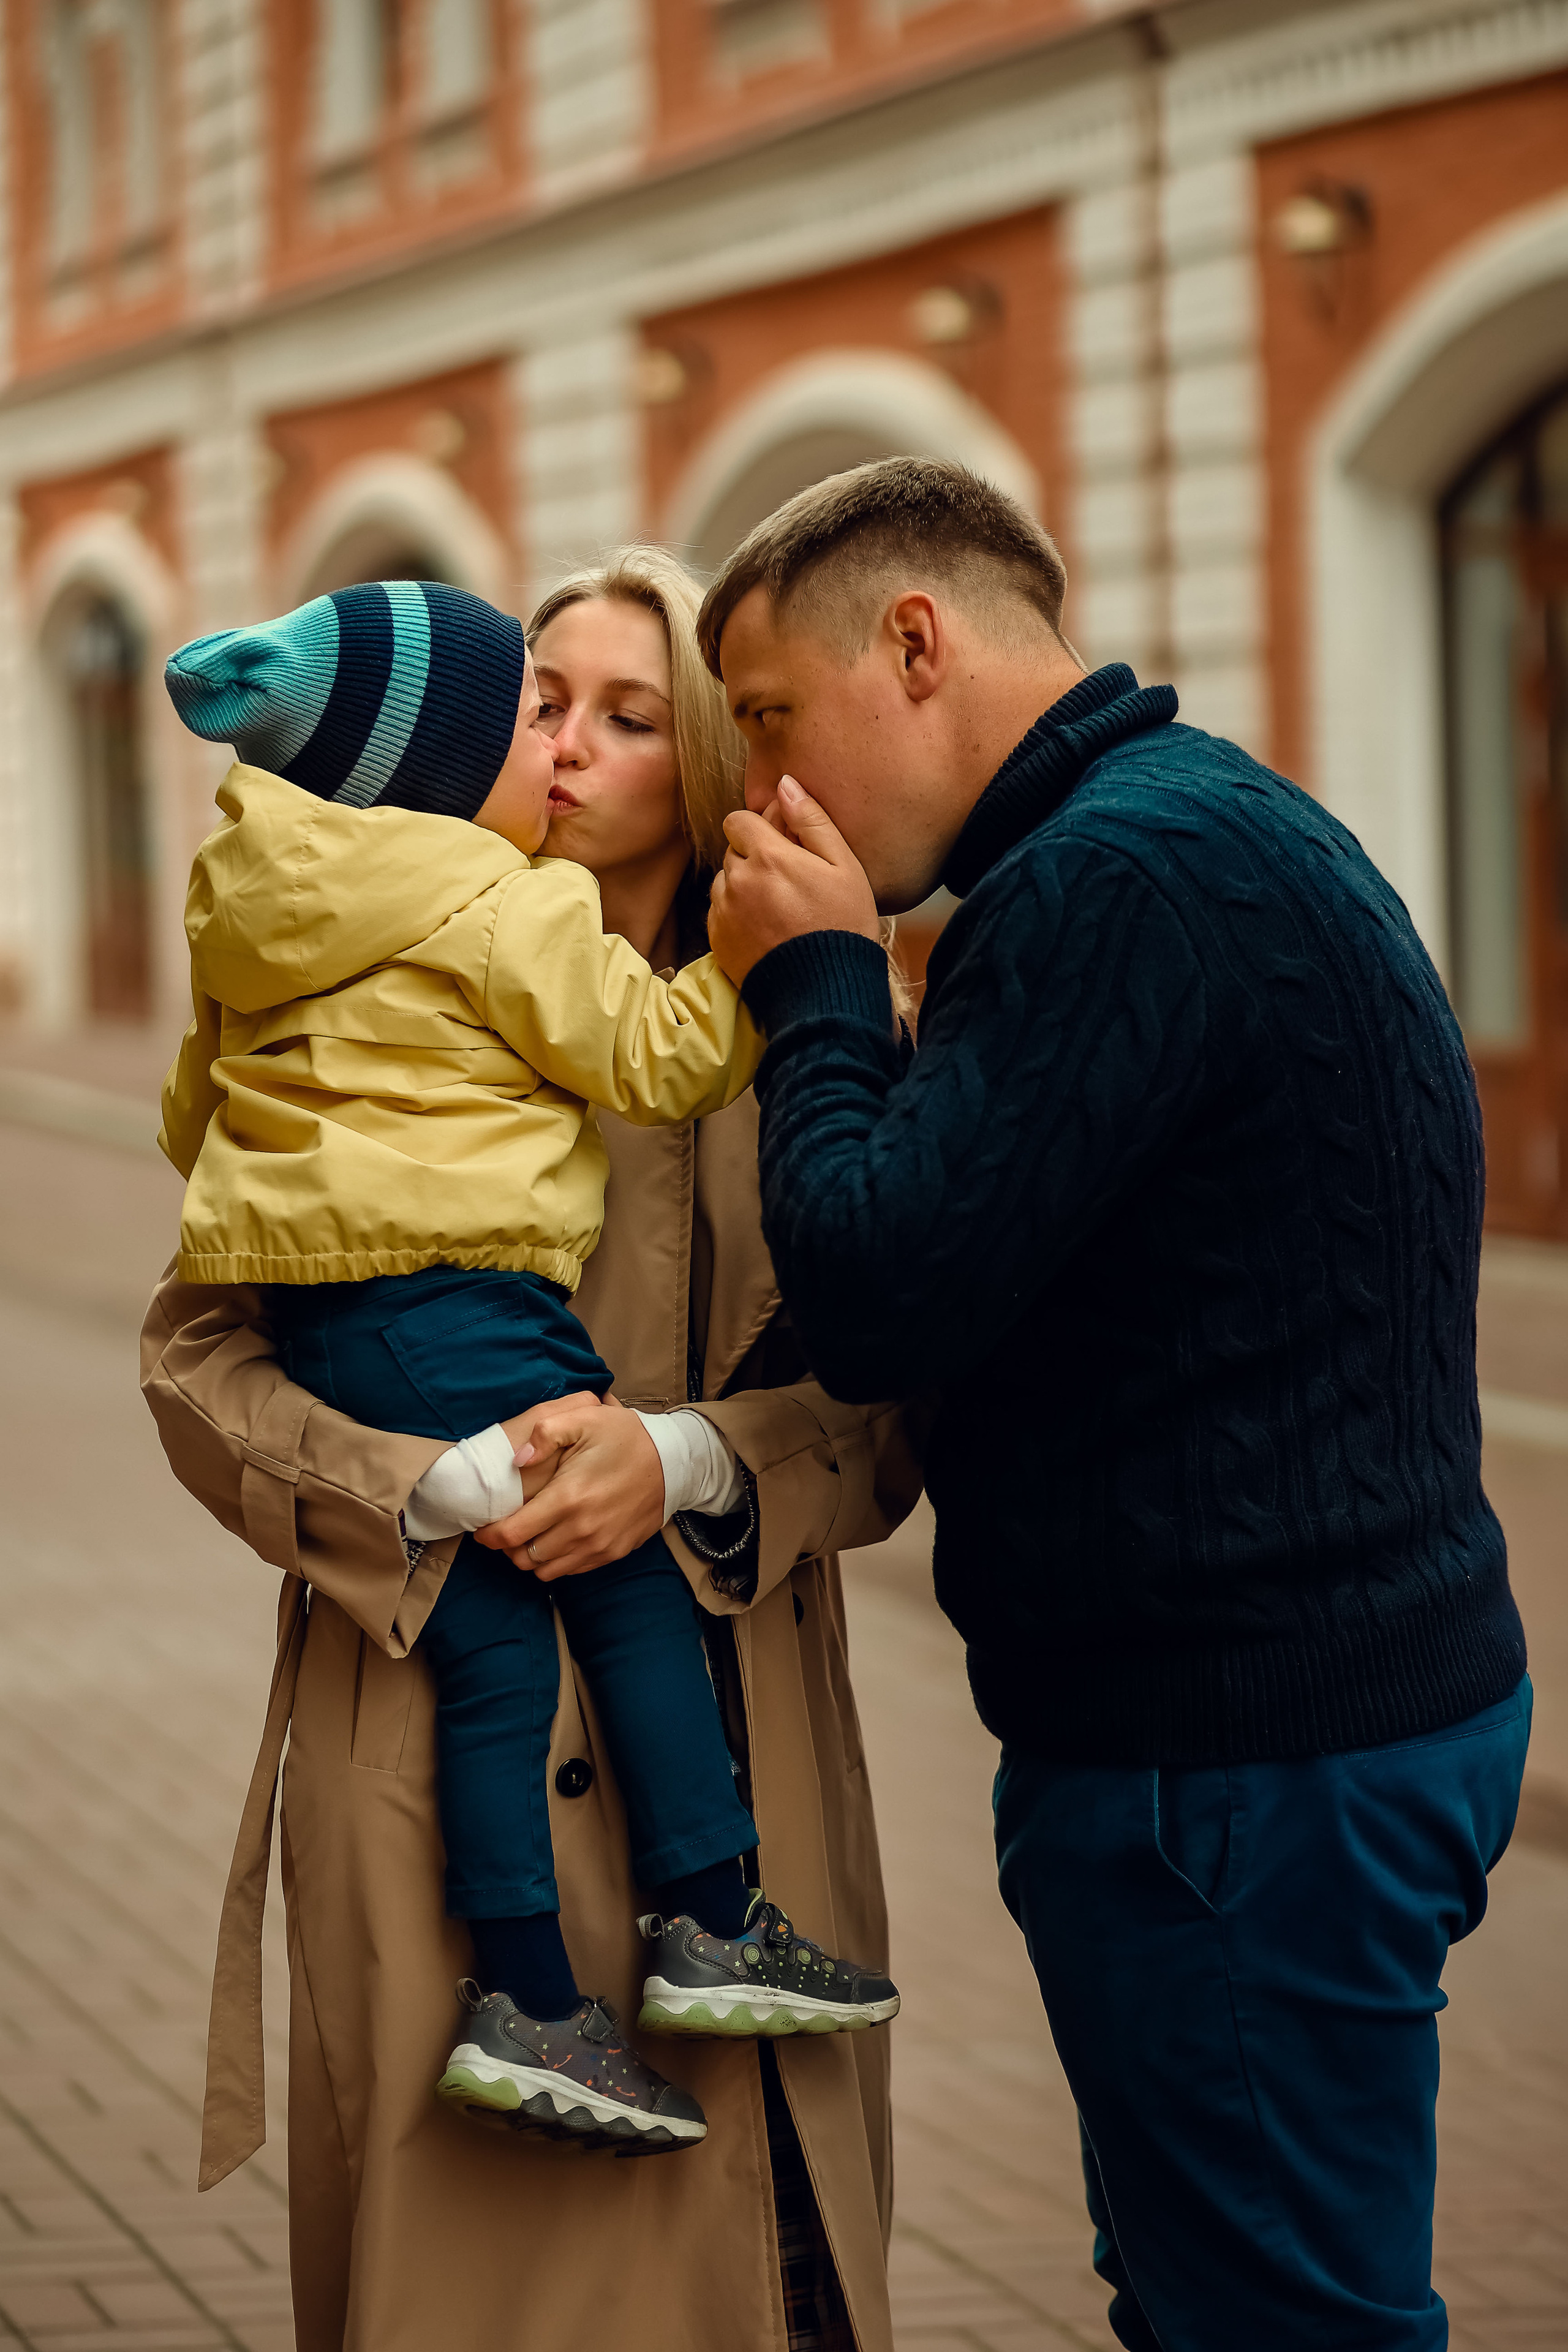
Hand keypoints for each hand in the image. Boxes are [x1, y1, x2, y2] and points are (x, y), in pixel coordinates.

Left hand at [476, 1392, 665, 1579]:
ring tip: (529, 1536)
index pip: (512, 1533)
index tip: (482, 1528)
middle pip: (523, 1557)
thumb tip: (517, 1459)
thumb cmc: (625, 1438)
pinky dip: (555, 1562)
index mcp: (567, 1498)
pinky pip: (570, 1571)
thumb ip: (545, 1433)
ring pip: (545, 1570)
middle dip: (506, 1547)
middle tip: (504, 1530)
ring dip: (530, 1557)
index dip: (489, 1534)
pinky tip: (556, 1540)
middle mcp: (580, 1530)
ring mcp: (598, 1546)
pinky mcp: (611, 1554)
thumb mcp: (586, 1419)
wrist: (672, 1463)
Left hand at [708, 777, 878, 985]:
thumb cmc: (843, 926)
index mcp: (767, 857)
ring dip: (744, 886)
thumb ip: (812, 820)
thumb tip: (785, 784)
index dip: (761, 828)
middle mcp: (737, 881)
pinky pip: (719, 913)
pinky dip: (737, 915)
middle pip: (732, 851)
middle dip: (755, 857)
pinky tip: (767, 929)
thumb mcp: (844, 867)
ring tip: (779, 909)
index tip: (782, 845)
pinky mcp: (718, 941)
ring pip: (724, 882)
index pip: (739, 820)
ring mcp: (724, 913)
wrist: (825, 992)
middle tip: (789, 881)